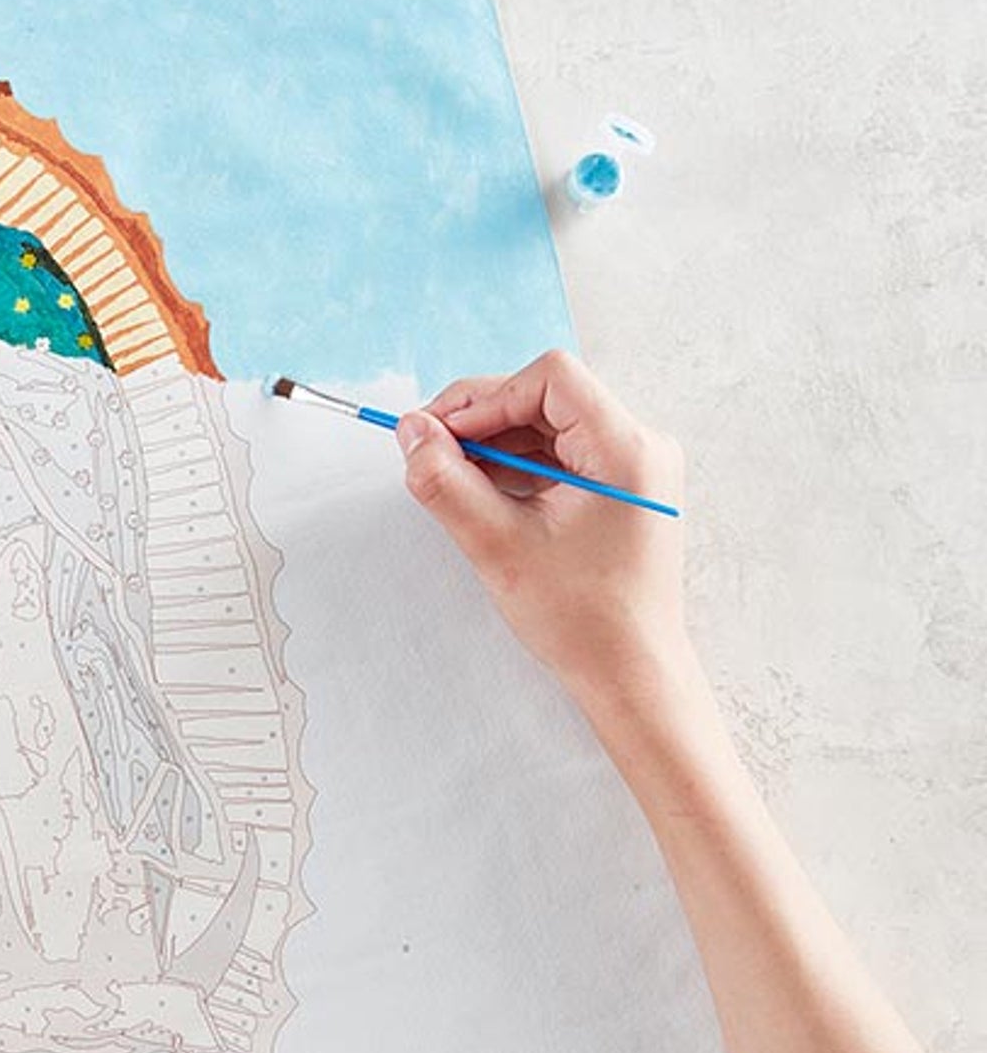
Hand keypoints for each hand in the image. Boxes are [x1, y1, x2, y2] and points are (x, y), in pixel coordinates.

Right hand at [395, 350, 692, 709]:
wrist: (629, 673)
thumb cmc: (583, 619)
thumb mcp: (498, 545)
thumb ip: (446, 482)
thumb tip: (411, 432)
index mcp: (626, 449)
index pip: (550, 379)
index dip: (485, 397)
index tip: (439, 432)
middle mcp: (639, 447)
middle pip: (547, 397)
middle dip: (483, 419)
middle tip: (431, 451)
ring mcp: (632, 468)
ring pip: (549, 425)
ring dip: (495, 443)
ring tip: (453, 478)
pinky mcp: (618, 490)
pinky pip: (559, 455)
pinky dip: (516, 466)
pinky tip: (483, 493)